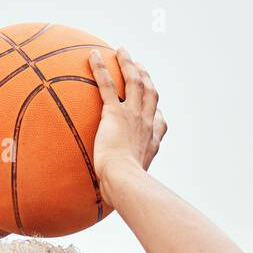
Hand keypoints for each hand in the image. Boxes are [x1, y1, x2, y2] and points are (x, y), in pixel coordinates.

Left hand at [88, 46, 166, 205]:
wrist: (124, 181)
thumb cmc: (123, 190)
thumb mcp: (127, 187)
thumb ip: (121, 188)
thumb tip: (108, 202)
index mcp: (152, 141)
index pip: (159, 121)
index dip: (156, 109)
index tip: (154, 104)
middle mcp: (146, 125)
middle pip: (150, 93)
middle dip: (146, 77)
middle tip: (139, 66)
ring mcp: (133, 116)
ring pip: (134, 82)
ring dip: (128, 64)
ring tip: (122, 51)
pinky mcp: (115, 113)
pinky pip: (107, 85)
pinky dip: (101, 68)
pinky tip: (93, 55)